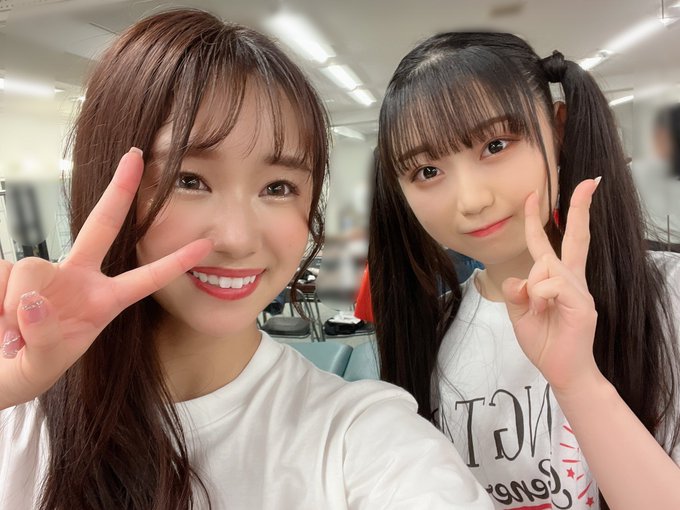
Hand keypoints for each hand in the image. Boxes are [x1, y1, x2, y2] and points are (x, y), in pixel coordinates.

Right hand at [0, 149, 211, 408]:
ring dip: (14, 306)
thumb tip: (34, 300)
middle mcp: (76, 278)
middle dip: (119, 191)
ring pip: (30, 269)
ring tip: (9, 336)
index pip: (144, 278)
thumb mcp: (42, 366)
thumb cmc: (27, 368)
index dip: (173, 263)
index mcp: (101, 302)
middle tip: (136, 155)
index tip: (206, 244)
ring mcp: (41, 273)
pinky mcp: (6, 271)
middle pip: (102, 226)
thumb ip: (42, 338)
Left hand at [502, 178, 601, 393]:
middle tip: (589, 181)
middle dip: (580, 208)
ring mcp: (580, 290)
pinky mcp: (582, 304)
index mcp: (558, 280)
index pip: (549, 244)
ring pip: (547, 265)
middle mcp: (572, 280)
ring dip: (533, 285)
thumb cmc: (544, 343)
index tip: (534, 195)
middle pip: (576, 238)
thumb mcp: (520, 314)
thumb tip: (518, 279)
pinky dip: (540, 295)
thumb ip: (517, 293)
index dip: (539, 220)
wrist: (562, 372)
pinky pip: (551, 284)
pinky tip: (545, 309)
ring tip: (538, 308)